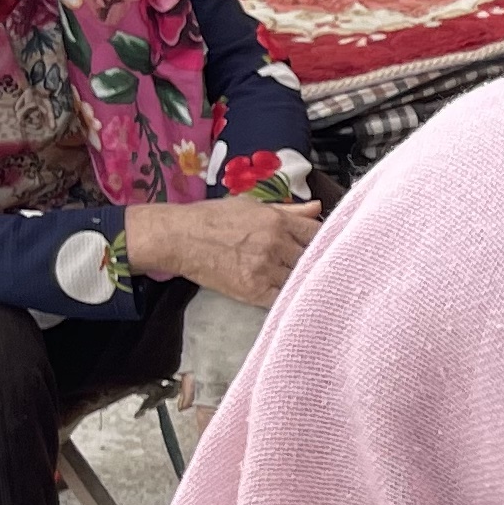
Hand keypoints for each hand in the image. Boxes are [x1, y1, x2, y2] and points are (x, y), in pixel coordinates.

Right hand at [122, 197, 320, 300]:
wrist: (179, 238)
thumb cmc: (213, 219)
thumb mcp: (252, 206)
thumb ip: (289, 211)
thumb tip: (318, 208)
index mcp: (277, 221)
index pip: (318, 234)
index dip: (324, 242)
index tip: (324, 247)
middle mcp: (275, 244)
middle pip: (313, 259)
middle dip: (315, 262)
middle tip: (316, 267)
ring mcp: (265, 269)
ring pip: (300, 279)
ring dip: (303, 281)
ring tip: (302, 281)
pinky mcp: (254, 291)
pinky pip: (284, 298)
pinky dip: (290, 297)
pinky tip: (290, 294)